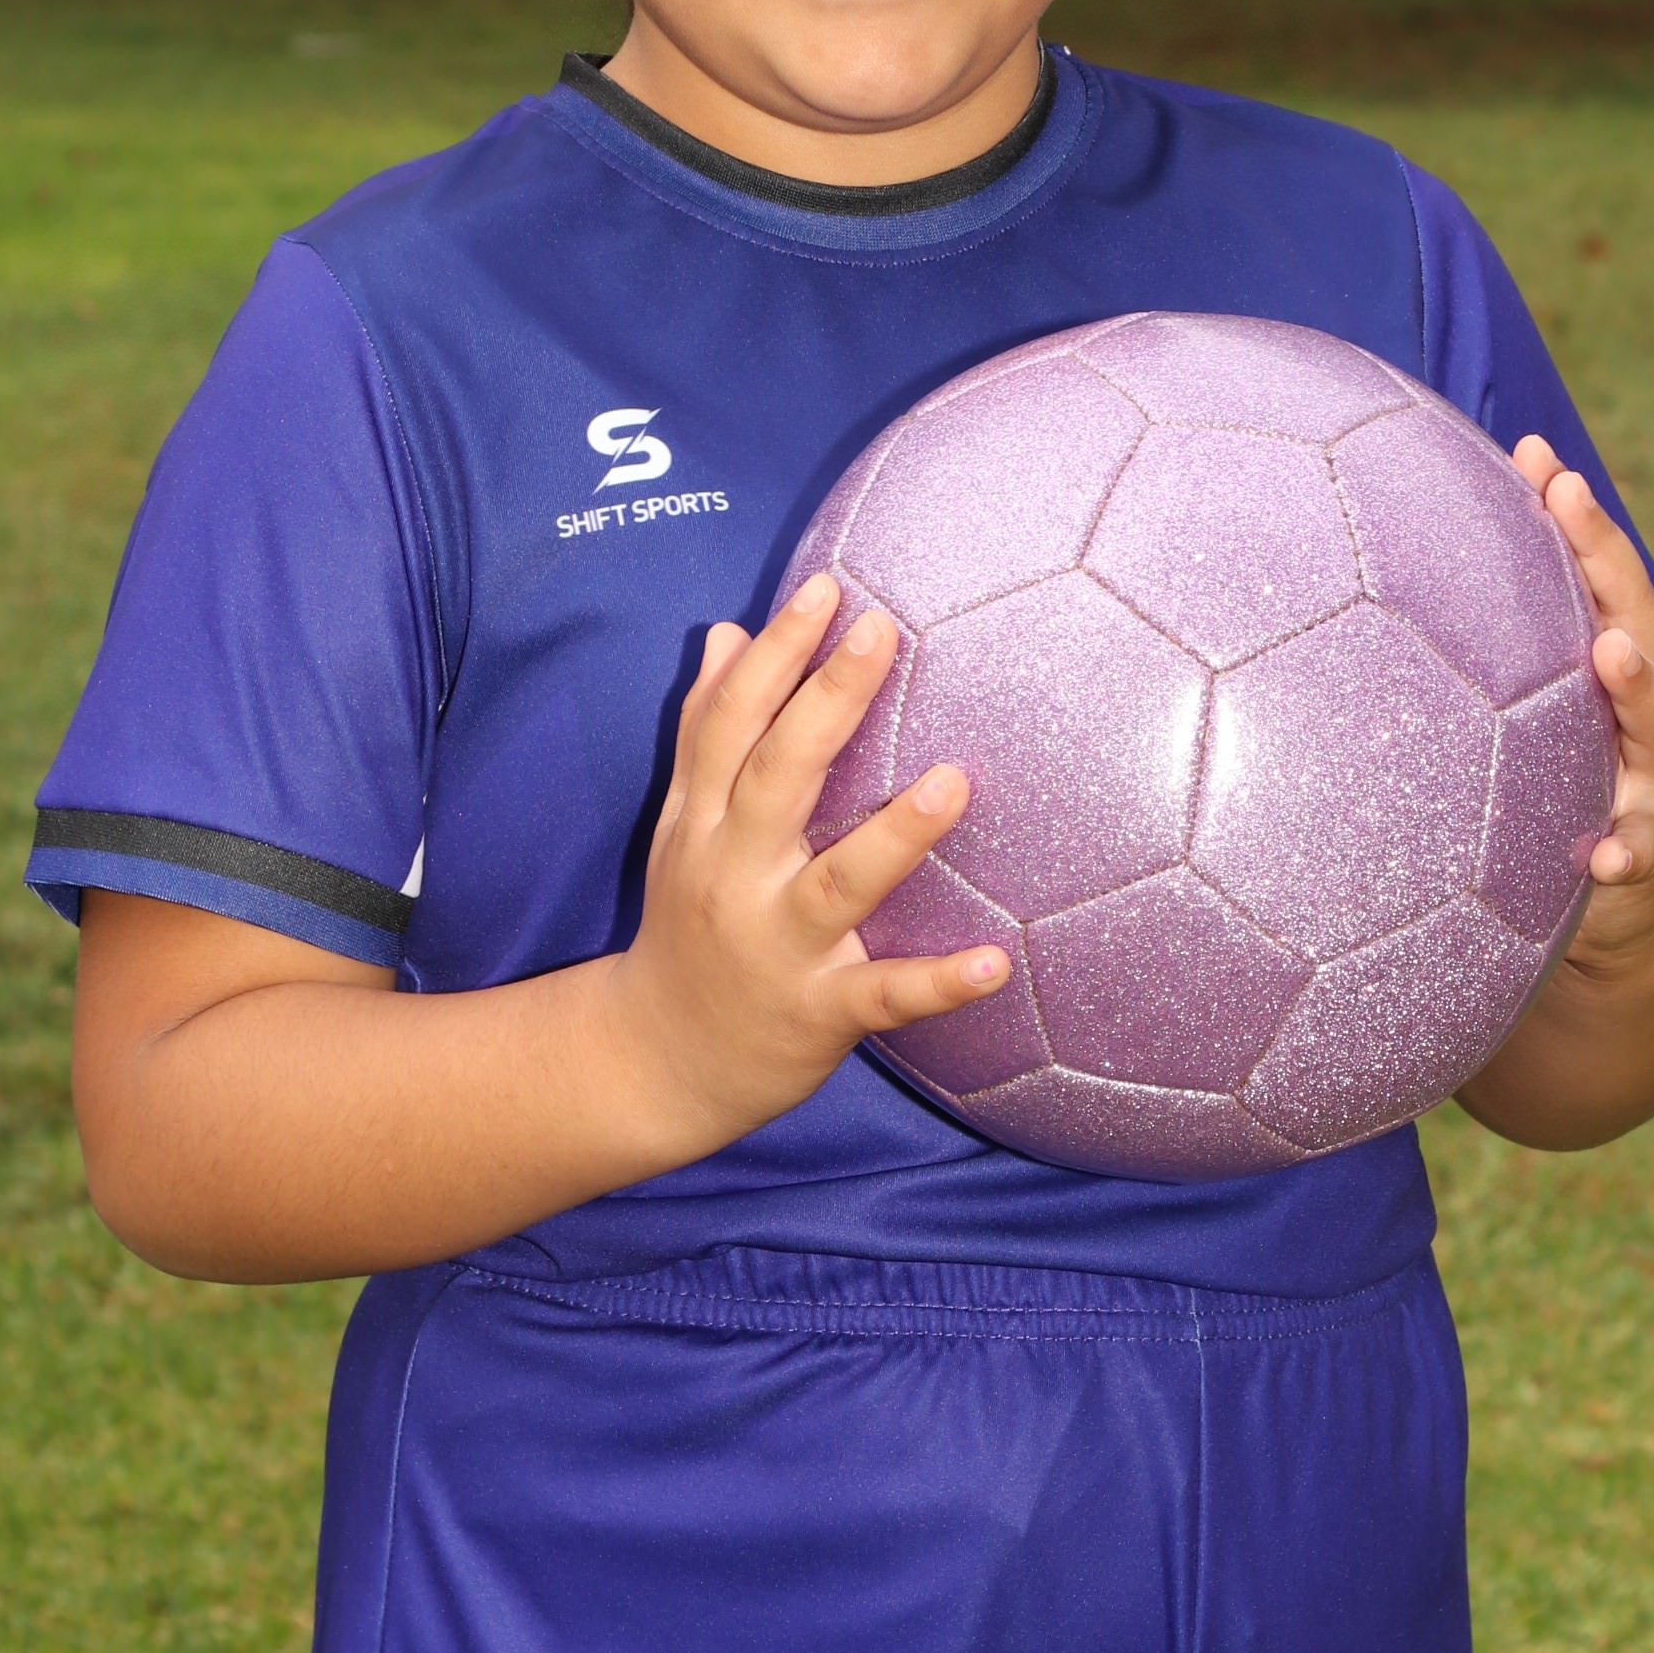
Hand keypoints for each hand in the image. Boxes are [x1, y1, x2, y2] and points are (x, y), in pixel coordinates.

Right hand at [600, 574, 1009, 1157]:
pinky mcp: (819, 1013)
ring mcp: (779, 946)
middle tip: (882, 630)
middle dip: (828, 702)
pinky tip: (995, 961)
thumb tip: (726, 634)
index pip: (731, 724)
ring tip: (954, 781)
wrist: (657, 1063)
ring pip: (838, 882)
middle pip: (778, 776)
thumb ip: (706, 735)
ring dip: (896, 835)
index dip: (775, 653)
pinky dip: (938, 983)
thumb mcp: (683, 829)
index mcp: (704, 823)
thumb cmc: (688, 927)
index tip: (826, 589)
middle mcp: (735, 875)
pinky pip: (883, 995)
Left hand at [1510, 433, 1653, 968]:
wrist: (1620, 910)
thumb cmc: (1557, 796)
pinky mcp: (1646, 855)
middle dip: (1603, 554)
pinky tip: (1603, 857)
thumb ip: (1493, 666)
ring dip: (1635, 685)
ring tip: (1611, 653)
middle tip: (1569, 494)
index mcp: (1607, 671)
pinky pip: (1639, 852)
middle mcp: (1641, 713)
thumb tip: (1386, 591)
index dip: (1571, 516)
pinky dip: (1625, 850)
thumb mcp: (1531, 723)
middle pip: (1634, 619)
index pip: (1593, 578)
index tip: (1535, 453)